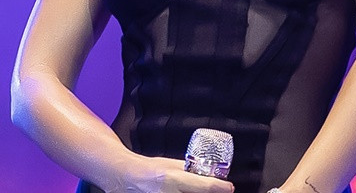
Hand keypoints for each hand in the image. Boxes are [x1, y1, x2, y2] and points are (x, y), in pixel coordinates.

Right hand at [108, 155, 234, 192]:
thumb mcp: (172, 164)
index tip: (229, 188)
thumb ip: (189, 171)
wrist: (126, 177)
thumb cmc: (150, 168)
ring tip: (195, 189)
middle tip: (218, 191)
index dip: (221, 188)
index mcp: (173, 178)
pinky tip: (184, 192)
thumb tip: (208, 175)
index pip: (205, 186)